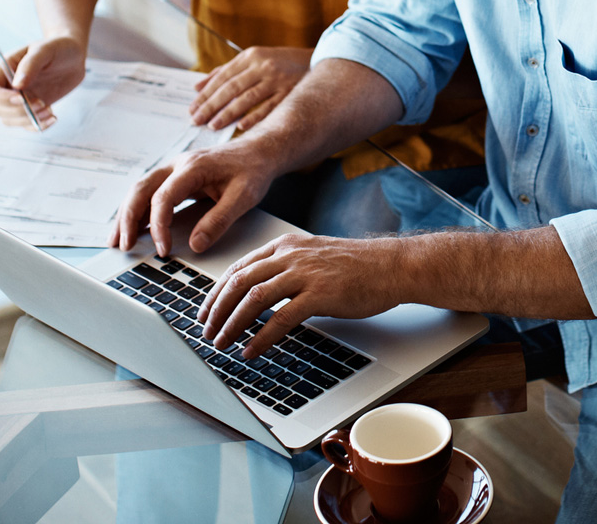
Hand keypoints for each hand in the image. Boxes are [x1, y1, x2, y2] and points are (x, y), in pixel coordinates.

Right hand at [0, 37, 83, 127]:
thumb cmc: (57, 48)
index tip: (21, 98)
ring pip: (10, 120)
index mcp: (4, 69)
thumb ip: (30, 65)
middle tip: (41, 103)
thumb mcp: (45, 50)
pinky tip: (53, 117)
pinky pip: (26, 125)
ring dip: (28, 120)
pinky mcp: (31, 108)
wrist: (74, 56)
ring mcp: (19, 99)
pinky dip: (37, 126)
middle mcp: (8, 86)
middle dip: (18, 111)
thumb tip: (17, 86)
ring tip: (49, 110)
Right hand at [109, 142, 279, 256]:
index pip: (164, 197)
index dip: (159, 225)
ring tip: (117, 240)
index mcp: (193, 167)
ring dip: (127, 214)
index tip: (163, 249)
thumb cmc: (253, 170)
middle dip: (128, 219)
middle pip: (141, 189)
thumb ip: (219, 220)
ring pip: (141, 189)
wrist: (259, 151)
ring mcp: (174, 169)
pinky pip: (150, 192)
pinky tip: (134, 228)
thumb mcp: (244, 197)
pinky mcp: (176, 177)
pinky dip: (138, 210)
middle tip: (123, 246)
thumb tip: (196, 245)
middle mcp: (178, 165)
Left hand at [191, 47, 312, 131]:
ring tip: (213, 125)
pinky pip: (270, 107)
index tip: (192, 109)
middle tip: (197, 120)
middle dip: (211, 106)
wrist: (316, 60)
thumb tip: (197, 86)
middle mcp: (263, 66)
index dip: (206, 94)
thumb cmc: (279, 63)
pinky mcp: (291, 92)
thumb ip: (225, 71)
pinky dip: (255, 117)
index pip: (222, 77)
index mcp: (251, 56)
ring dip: (229, 113)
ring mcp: (278, 79)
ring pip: (248, 98)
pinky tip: (241, 127)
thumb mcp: (253, 59)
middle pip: (232, 88)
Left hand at [197, 234, 403, 357]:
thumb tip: (259, 293)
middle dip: (217, 310)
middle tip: (206, 332)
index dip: (216, 292)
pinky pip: (281, 318)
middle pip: (240, 282)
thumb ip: (286, 269)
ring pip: (254, 299)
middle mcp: (291, 256)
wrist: (391, 266)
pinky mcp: (320, 294)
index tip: (205, 311)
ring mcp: (305, 274)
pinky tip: (251, 350)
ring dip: (232, 324)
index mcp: (285, 245)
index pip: (239, 268)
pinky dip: (261, 337)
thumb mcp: (313, 257)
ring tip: (222, 343)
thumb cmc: (357, 265)